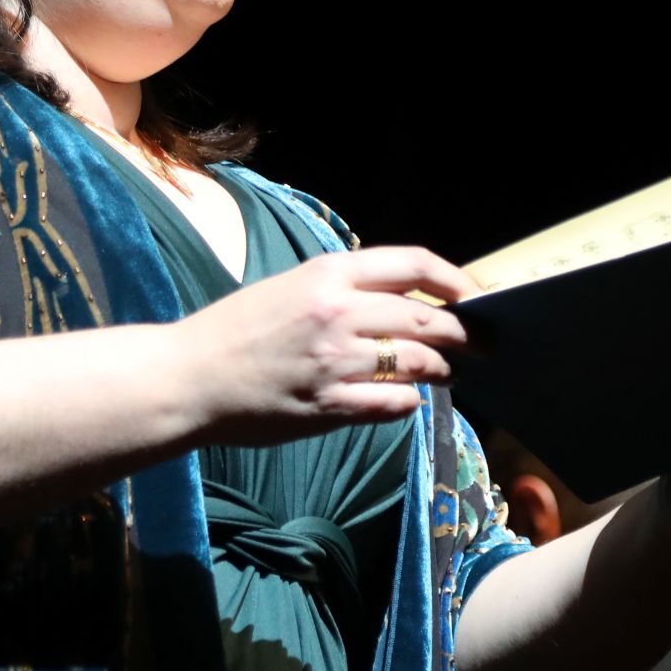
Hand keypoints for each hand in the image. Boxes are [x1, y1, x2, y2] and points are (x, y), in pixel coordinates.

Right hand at [174, 246, 480, 445]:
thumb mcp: (290, 287)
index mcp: (328, 273)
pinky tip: (408, 400)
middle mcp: (337, 312)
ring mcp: (334, 361)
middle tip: (483, 344)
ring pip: (419, 362)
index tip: (474, 295)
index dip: (456, 280)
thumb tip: (405, 298)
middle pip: (428, 318)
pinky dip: (410, 402)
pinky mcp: (329, 406)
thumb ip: (344, 288)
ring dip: (442, 370)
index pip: (414, 265)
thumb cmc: (235, 331)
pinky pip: (393, 404)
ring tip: (448, 374)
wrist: (187, 378)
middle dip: (466, 333)